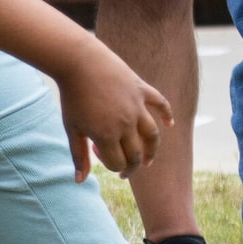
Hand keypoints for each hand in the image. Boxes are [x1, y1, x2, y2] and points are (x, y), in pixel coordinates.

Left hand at [53, 51, 169, 181]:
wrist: (79, 62)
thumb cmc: (72, 97)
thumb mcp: (72, 129)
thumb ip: (78, 156)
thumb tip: (80, 182)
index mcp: (106, 135)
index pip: (118, 163)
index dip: (111, 166)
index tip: (96, 153)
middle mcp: (126, 123)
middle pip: (137, 154)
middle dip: (131, 166)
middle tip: (125, 171)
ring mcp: (137, 106)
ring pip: (153, 135)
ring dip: (152, 150)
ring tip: (148, 160)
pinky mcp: (142, 90)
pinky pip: (161, 104)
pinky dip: (167, 115)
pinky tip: (170, 124)